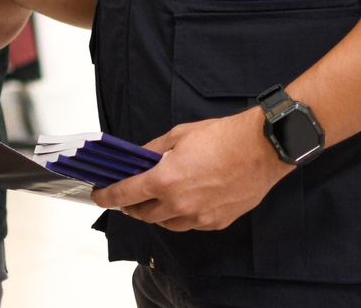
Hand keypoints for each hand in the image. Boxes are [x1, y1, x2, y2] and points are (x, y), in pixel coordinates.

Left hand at [90, 108, 290, 231]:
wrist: (262, 149)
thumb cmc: (221, 137)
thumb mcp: (178, 135)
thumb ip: (154, 150)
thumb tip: (139, 159)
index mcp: (165, 181)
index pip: (125, 195)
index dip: (107, 197)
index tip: (98, 196)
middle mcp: (179, 204)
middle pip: (143, 215)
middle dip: (130, 207)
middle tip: (127, 197)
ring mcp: (199, 217)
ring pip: (166, 224)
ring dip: (155, 214)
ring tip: (154, 200)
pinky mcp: (217, 223)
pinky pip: (189, 225)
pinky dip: (180, 217)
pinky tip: (182, 203)